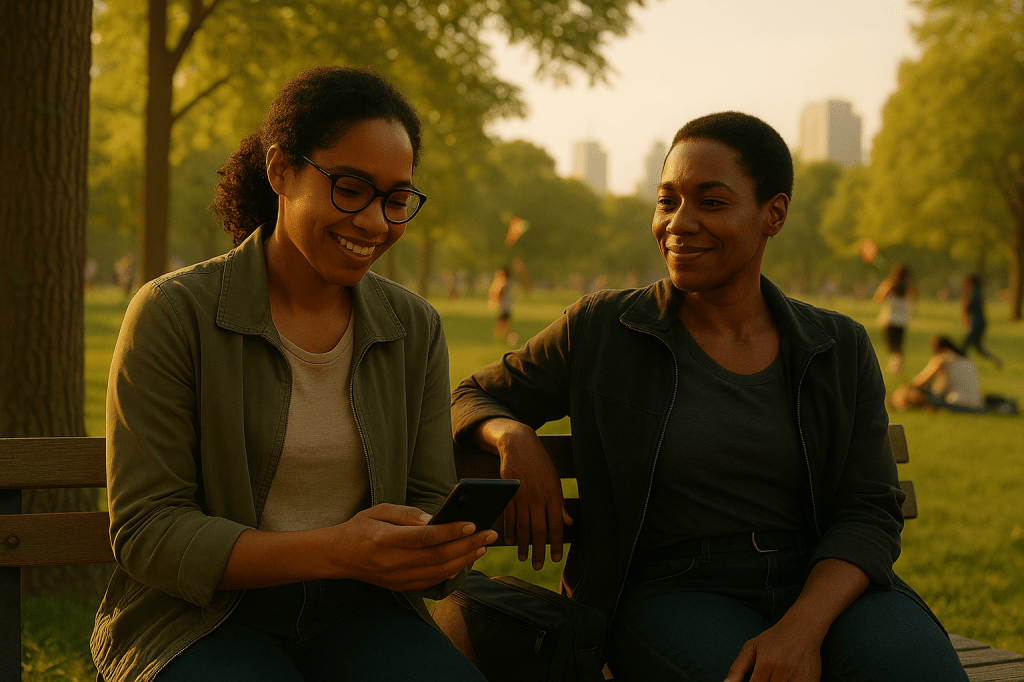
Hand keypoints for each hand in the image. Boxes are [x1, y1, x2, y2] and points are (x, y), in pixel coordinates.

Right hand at [326, 503, 496, 590]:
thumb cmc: (360, 527)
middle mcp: (392, 562)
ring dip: (465, 559)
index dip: (450, 531)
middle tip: (490, 533)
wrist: (338, 557)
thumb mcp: (379, 510)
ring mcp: (397, 578)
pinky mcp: (401, 586)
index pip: (424, 538)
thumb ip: (406, 514)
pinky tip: (465, 559)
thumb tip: (434, 520)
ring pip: (439, 572)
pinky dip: (452, 571)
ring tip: (483, 546)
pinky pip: (432, 581)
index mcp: (385, 540)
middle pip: (438, 557)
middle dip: (468, 545)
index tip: (472, 523)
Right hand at [493, 424, 571, 569]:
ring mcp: (521, 496)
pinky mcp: (508, 494)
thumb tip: (567, 524)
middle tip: (538, 566)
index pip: (556, 526)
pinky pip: (509, 517)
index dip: (556, 544)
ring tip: (523, 558)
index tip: (556, 558)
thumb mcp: (555, 481)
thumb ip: (560, 504)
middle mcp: (538, 498)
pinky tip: (510, 541)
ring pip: (522, 527)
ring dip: (522, 545)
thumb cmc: (540, 464)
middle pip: (538, 530)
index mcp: (553, 495)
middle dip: (538, 551)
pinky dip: (509, 531)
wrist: (519, 445)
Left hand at [724, 617, 822, 681]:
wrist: (803, 629)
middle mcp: (782, 673)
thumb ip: (737, 668)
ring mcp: (798, 679)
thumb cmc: (774, 639)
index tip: (752, 681)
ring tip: (774, 675)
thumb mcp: (751, 648)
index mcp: (766, 664)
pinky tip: (786, 677)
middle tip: (764, 677)